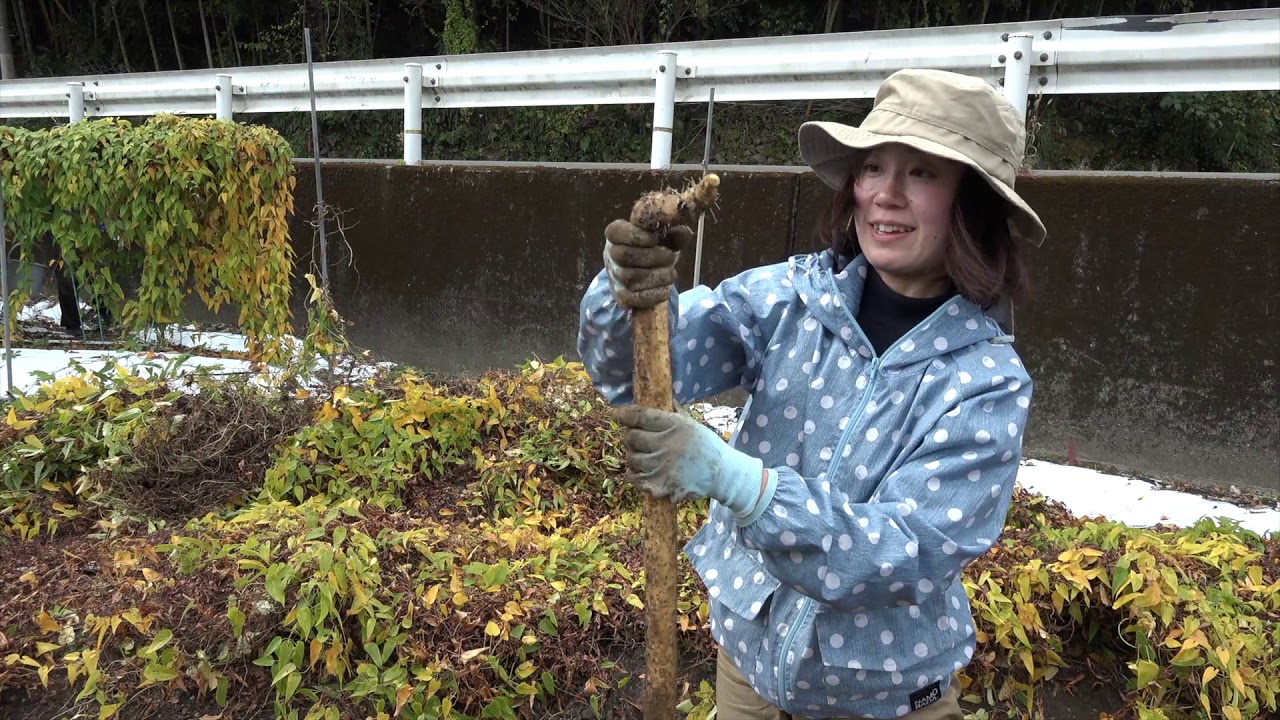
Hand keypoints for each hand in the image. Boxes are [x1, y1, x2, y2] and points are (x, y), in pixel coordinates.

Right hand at [603, 220, 692, 308]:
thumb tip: (684, 232)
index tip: (655, 239)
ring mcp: (614, 276)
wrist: (646, 270)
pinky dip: (651, 296)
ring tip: (672, 275)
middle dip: (651, 257)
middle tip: (670, 257)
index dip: (634, 235)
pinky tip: (665, 291)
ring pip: (629, 278)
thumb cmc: (653, 247)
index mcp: (616, 234)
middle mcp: (610, 255)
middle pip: (624, 255)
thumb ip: (674, 232)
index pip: (615, 232)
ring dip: (655, 277)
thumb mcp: (663, 235)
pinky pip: (631, 298)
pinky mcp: (620, 295)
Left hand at [614, 404, 766, 518]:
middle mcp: (667, 444)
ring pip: (631, 458)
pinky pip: (634, 478)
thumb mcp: (692, 424)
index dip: (625, 415)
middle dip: (631, 437)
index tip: (616, 415)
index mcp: (676, 425)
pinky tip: (644, 471)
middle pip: (632, 438)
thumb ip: (671, 415)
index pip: (641, 416)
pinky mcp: (659, 485)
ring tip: (644, 457)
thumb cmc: (705, 446)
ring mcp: (662, 466)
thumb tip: (650, 399)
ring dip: (634, 457)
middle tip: (637, 440)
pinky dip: (635, 474)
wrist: (722, 474)